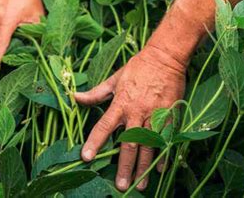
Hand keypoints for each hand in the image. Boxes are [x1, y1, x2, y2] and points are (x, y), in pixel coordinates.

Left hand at [74, 45, 185, 190]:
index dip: (94, 143)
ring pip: (148, 146)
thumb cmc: (138, 66)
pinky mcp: (169, 115)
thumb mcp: (115, 78)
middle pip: (128, 144)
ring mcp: (154, 115)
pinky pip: (165, 139)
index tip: (86, 158)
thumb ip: (96, 93)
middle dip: (124, 167)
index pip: (104, 127)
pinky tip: (160, 168)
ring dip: (144, 167)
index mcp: (121, 103)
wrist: (165, 58)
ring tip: (140, 185)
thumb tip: (74, 97)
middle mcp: (136, 113)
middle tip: (121, 186)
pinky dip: (163, 154)